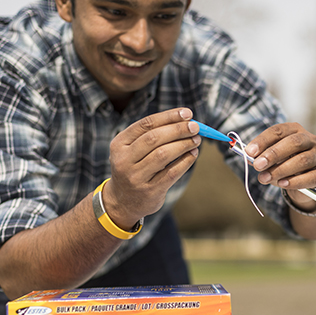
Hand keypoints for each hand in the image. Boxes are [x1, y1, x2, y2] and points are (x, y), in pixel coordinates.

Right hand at [102, 108, 199, 229]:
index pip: (146, 124)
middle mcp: (124, 160)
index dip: (168, 117)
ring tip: (196, 140)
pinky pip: (172, 172)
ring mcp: (136, 177)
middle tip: (195, 127)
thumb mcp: (132, 150)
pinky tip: (193, 154)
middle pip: (154, 138)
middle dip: (178, 130)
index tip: (187, 113)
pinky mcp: (150, 191)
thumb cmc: (134, 167)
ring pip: (163, 155)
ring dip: (183, 145)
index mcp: (119, 144)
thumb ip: (153, 134)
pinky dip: (185, 161)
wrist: (122, 201)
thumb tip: (185, 120)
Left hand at [245, 122, 315, 210]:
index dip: (263, 141)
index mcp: (294, 130)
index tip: (249, 152)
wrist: (300, 180)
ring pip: (302, 160)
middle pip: (293, 142)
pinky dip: (295, 182)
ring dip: (281, 170)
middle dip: (273, 154)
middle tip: (258, 165)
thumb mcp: (270, 157)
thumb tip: (249, 158)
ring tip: (265, 178)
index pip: (278, 131)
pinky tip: (282, 184)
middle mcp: (309, 140)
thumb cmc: (283, 163)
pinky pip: (309, 177)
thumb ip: (260, 156)